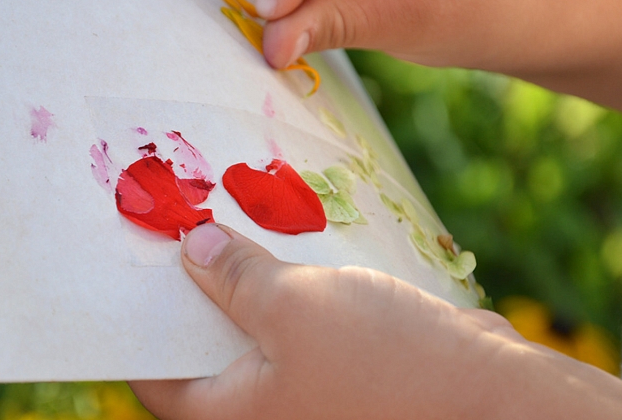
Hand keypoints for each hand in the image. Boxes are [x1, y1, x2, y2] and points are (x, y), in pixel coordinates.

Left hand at [130, 223, 523, 419]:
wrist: (489, 391)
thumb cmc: (381, 357)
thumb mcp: (293, 305)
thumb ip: (235, 277)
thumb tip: (193, 250)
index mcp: (236, 416)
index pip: (160, 378)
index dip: (140, 324)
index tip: (131, 269)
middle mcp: (265, 410)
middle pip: (207, 349)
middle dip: (194, 288)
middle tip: (179, 230)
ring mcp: (306, 389)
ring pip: (256, 331)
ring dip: (244, 280)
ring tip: (226, 222)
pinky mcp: (342, 368)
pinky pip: (298, 326)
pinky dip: (288, 287)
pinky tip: (285, 243)